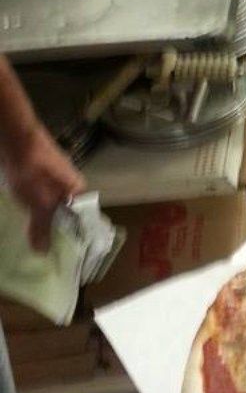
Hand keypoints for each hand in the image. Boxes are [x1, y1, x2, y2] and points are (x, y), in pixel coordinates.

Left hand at [4, 125, 85, 252]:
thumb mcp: (37, 202)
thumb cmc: (33, 170)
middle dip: (56, 230)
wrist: (14, 139)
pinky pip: (38, 198)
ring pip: (50, 205)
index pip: (83, 218)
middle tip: (46, 250)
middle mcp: (69, 183)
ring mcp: (52, 178)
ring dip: (42, 220)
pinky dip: (32, 209)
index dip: (75, 235)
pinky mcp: (36, 175)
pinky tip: (23, 219)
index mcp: (78, 189)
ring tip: (33, 239)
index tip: (66, 253)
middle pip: (66, 212)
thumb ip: (42, 226)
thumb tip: (44, 253)